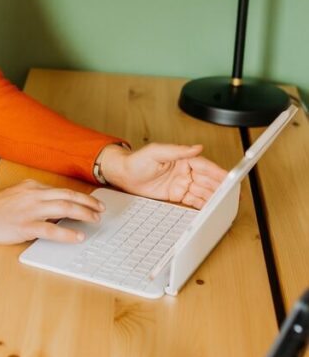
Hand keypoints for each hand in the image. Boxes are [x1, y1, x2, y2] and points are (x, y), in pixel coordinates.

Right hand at [0, 179, 104, 245]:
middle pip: (68, 196)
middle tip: (100, 209)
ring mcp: (30, 210)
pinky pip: (52, 229)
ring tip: (95, 220)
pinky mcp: (26, 226)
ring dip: (84, 214)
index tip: (90, 201)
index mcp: (31, 186)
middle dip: (88, 202)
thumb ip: (33, 199)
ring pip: (65, 208)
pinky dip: (68, 233)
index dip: (79, 196)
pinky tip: (78, 236)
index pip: (61, 190)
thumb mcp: (15, 196)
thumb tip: (53, 209)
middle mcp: (34, 194)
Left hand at [98, 142, 226, 208]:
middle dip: (220, 188)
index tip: (229, 178)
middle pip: (207, 180)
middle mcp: (185, 171)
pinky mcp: (176, 195)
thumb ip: (176, 150)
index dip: (218, 173)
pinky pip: (193, 200)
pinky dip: (203, 205)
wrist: (124, 176)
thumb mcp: (155, 152)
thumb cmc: (137, 161)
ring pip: (203, 191)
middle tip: (233, 195)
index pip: (205, 166)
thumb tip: (195, 147)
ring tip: (225, 204)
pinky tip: (211, 209)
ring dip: (214, 198)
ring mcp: (182, 184)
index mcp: (183, 159)